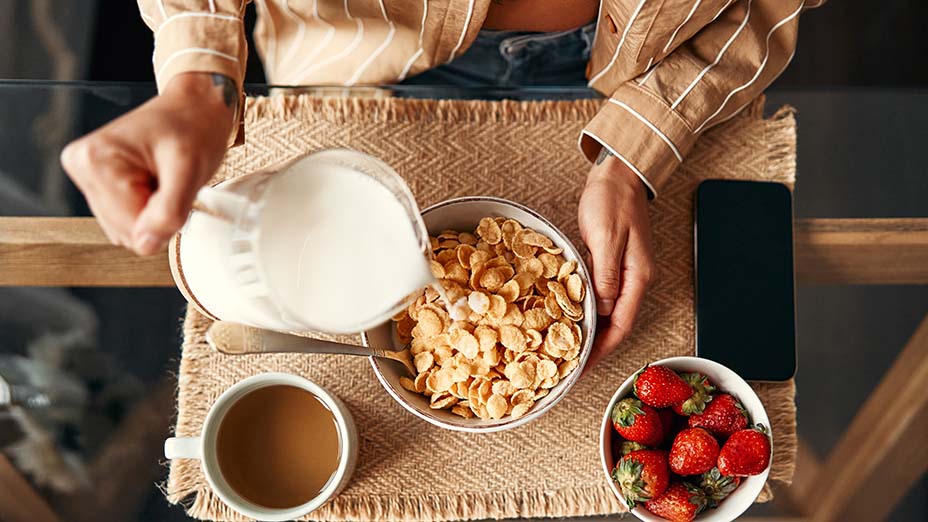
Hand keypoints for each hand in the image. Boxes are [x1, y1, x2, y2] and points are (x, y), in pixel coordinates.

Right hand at [61, 72, 236, 254]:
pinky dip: (147, 208)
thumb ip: (168, 211)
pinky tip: (155, 182)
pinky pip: (125, 219)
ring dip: (152, 212)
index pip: (129, 226)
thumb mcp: (190, 170)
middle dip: (156, 214)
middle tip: (171, 181)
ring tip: (164, 178)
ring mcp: (87, 174)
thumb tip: (145, 245)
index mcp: (96, 159)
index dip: (162, 216)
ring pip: (125, 228)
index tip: (173, 185)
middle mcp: (82, 165)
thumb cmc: (194, 129)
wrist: (196, 107)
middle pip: (124, 230)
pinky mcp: (98, 182)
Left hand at [578, 149, 654, 369]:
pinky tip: (567, 315)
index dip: (603, 349)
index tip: (584, 367)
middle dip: (594, 347)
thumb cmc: (612, 201)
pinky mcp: (610, 263)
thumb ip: (605, 275)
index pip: (622, 325)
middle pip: (615, 323)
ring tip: (565, 347)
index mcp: (638, 277)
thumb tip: (603, 308)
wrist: (618, 173)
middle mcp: (634, 279)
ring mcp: (623, 271)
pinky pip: (598, 294)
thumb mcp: (607, 238)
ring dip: (588, 330)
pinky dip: (584, 309)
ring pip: (606, 311)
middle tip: (569, 365)